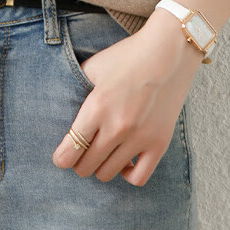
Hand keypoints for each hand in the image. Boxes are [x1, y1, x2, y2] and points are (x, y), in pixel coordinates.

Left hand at [52, 9, 202, 184]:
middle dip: (79, 162)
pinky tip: (125, 161)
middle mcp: (117, 127)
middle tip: (82, 152)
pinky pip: (138, 178)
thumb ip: (75, 89)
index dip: (62, 158)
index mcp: (97, 107)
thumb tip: (61, 109)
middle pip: (86, 167)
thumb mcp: (93, 67)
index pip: (69, 152)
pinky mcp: (159, 143)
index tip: (63, 155)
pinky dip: (128, 174)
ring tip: (103, 152)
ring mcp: (140, 138)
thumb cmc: (127, 57)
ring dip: (101, 166)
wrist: (168, 51)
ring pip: (108, 174)